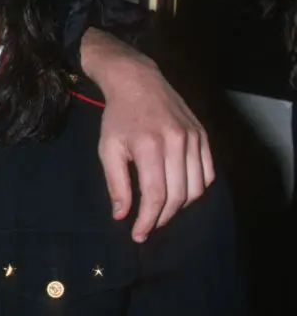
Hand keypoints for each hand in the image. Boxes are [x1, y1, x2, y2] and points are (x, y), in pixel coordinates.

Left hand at [81, 30, 214, 241]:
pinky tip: (179, 194)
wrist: (138, 81)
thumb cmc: (118, 117)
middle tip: (148, 226)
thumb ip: (116, 184)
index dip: (148, 220)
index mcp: (150, 146)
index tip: (138, 234)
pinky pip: (208, 174)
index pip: (155, 194)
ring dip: (179, 207)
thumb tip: (122, 215)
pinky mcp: (203, 136)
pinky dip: (196, 190)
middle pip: (178, 195)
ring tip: (161, 211)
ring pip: (196, 188)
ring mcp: (194, 138)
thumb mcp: (108, 148)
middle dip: (162, 217)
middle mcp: (177, 142)